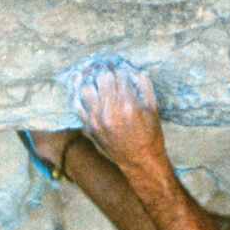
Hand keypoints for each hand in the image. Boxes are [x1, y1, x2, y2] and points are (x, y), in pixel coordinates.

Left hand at [69, 55, 164, 171]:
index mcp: (128, 104)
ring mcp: (97, 120)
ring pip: (86, 88)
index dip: (120, 69)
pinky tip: (82, 88)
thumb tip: (135, 70)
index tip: (119, 68)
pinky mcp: (89, 127)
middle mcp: (110, 111)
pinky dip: (77, 94)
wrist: (140, 160)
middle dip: (107, 73)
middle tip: (109, 72)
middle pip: (102, 78)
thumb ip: (145, 86)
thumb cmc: (150, 134)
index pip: (119, 75)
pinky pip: (76, 105)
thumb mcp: (153, 109)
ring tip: (98, 83)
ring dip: (93, 83)